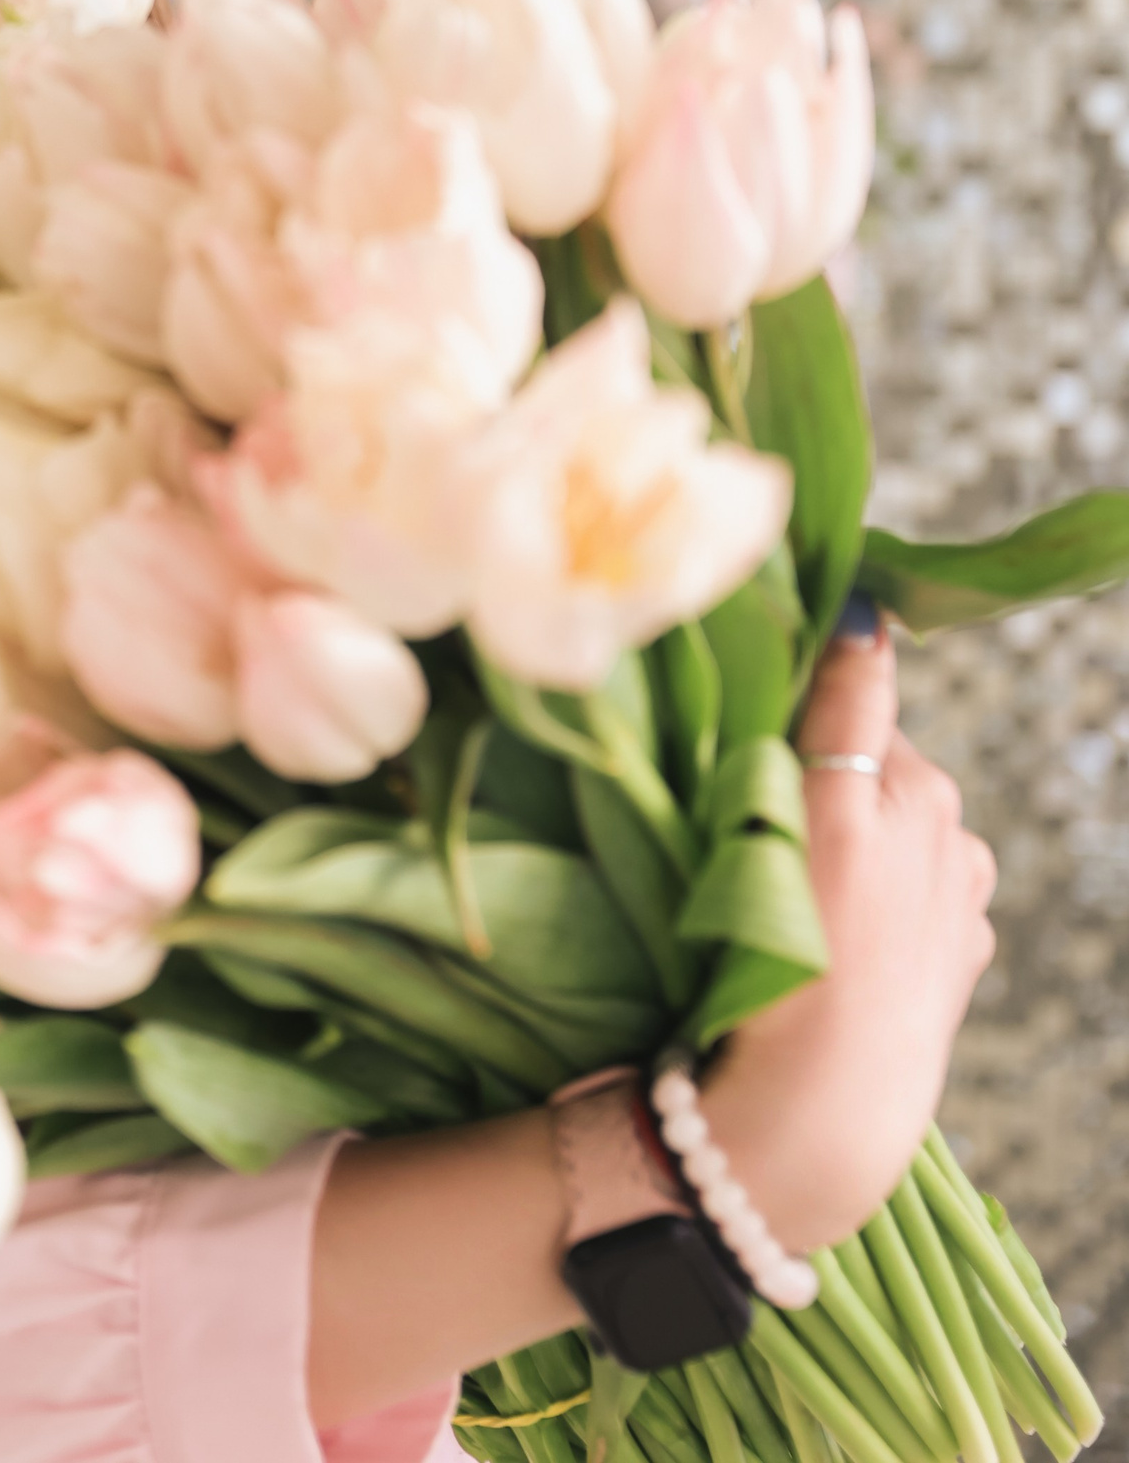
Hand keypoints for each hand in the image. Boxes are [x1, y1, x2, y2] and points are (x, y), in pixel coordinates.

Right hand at [702, 617, 997, 1255]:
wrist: (822, 1110)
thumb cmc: (798, 952)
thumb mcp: (813, 810)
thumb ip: (844, 704)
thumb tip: (868, 612)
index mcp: (917, 786)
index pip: (857, 700)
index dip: (803, 714)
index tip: (761, 742)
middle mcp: (955, 835)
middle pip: (877, 771)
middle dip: (829, 786)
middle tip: (763, 839)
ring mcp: (962, 904)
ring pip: (893, 837)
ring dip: (854, 849)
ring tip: (800, 904)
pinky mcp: (960, 961)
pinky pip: (912, 904)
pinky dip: (879, 910)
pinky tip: (837, 945)